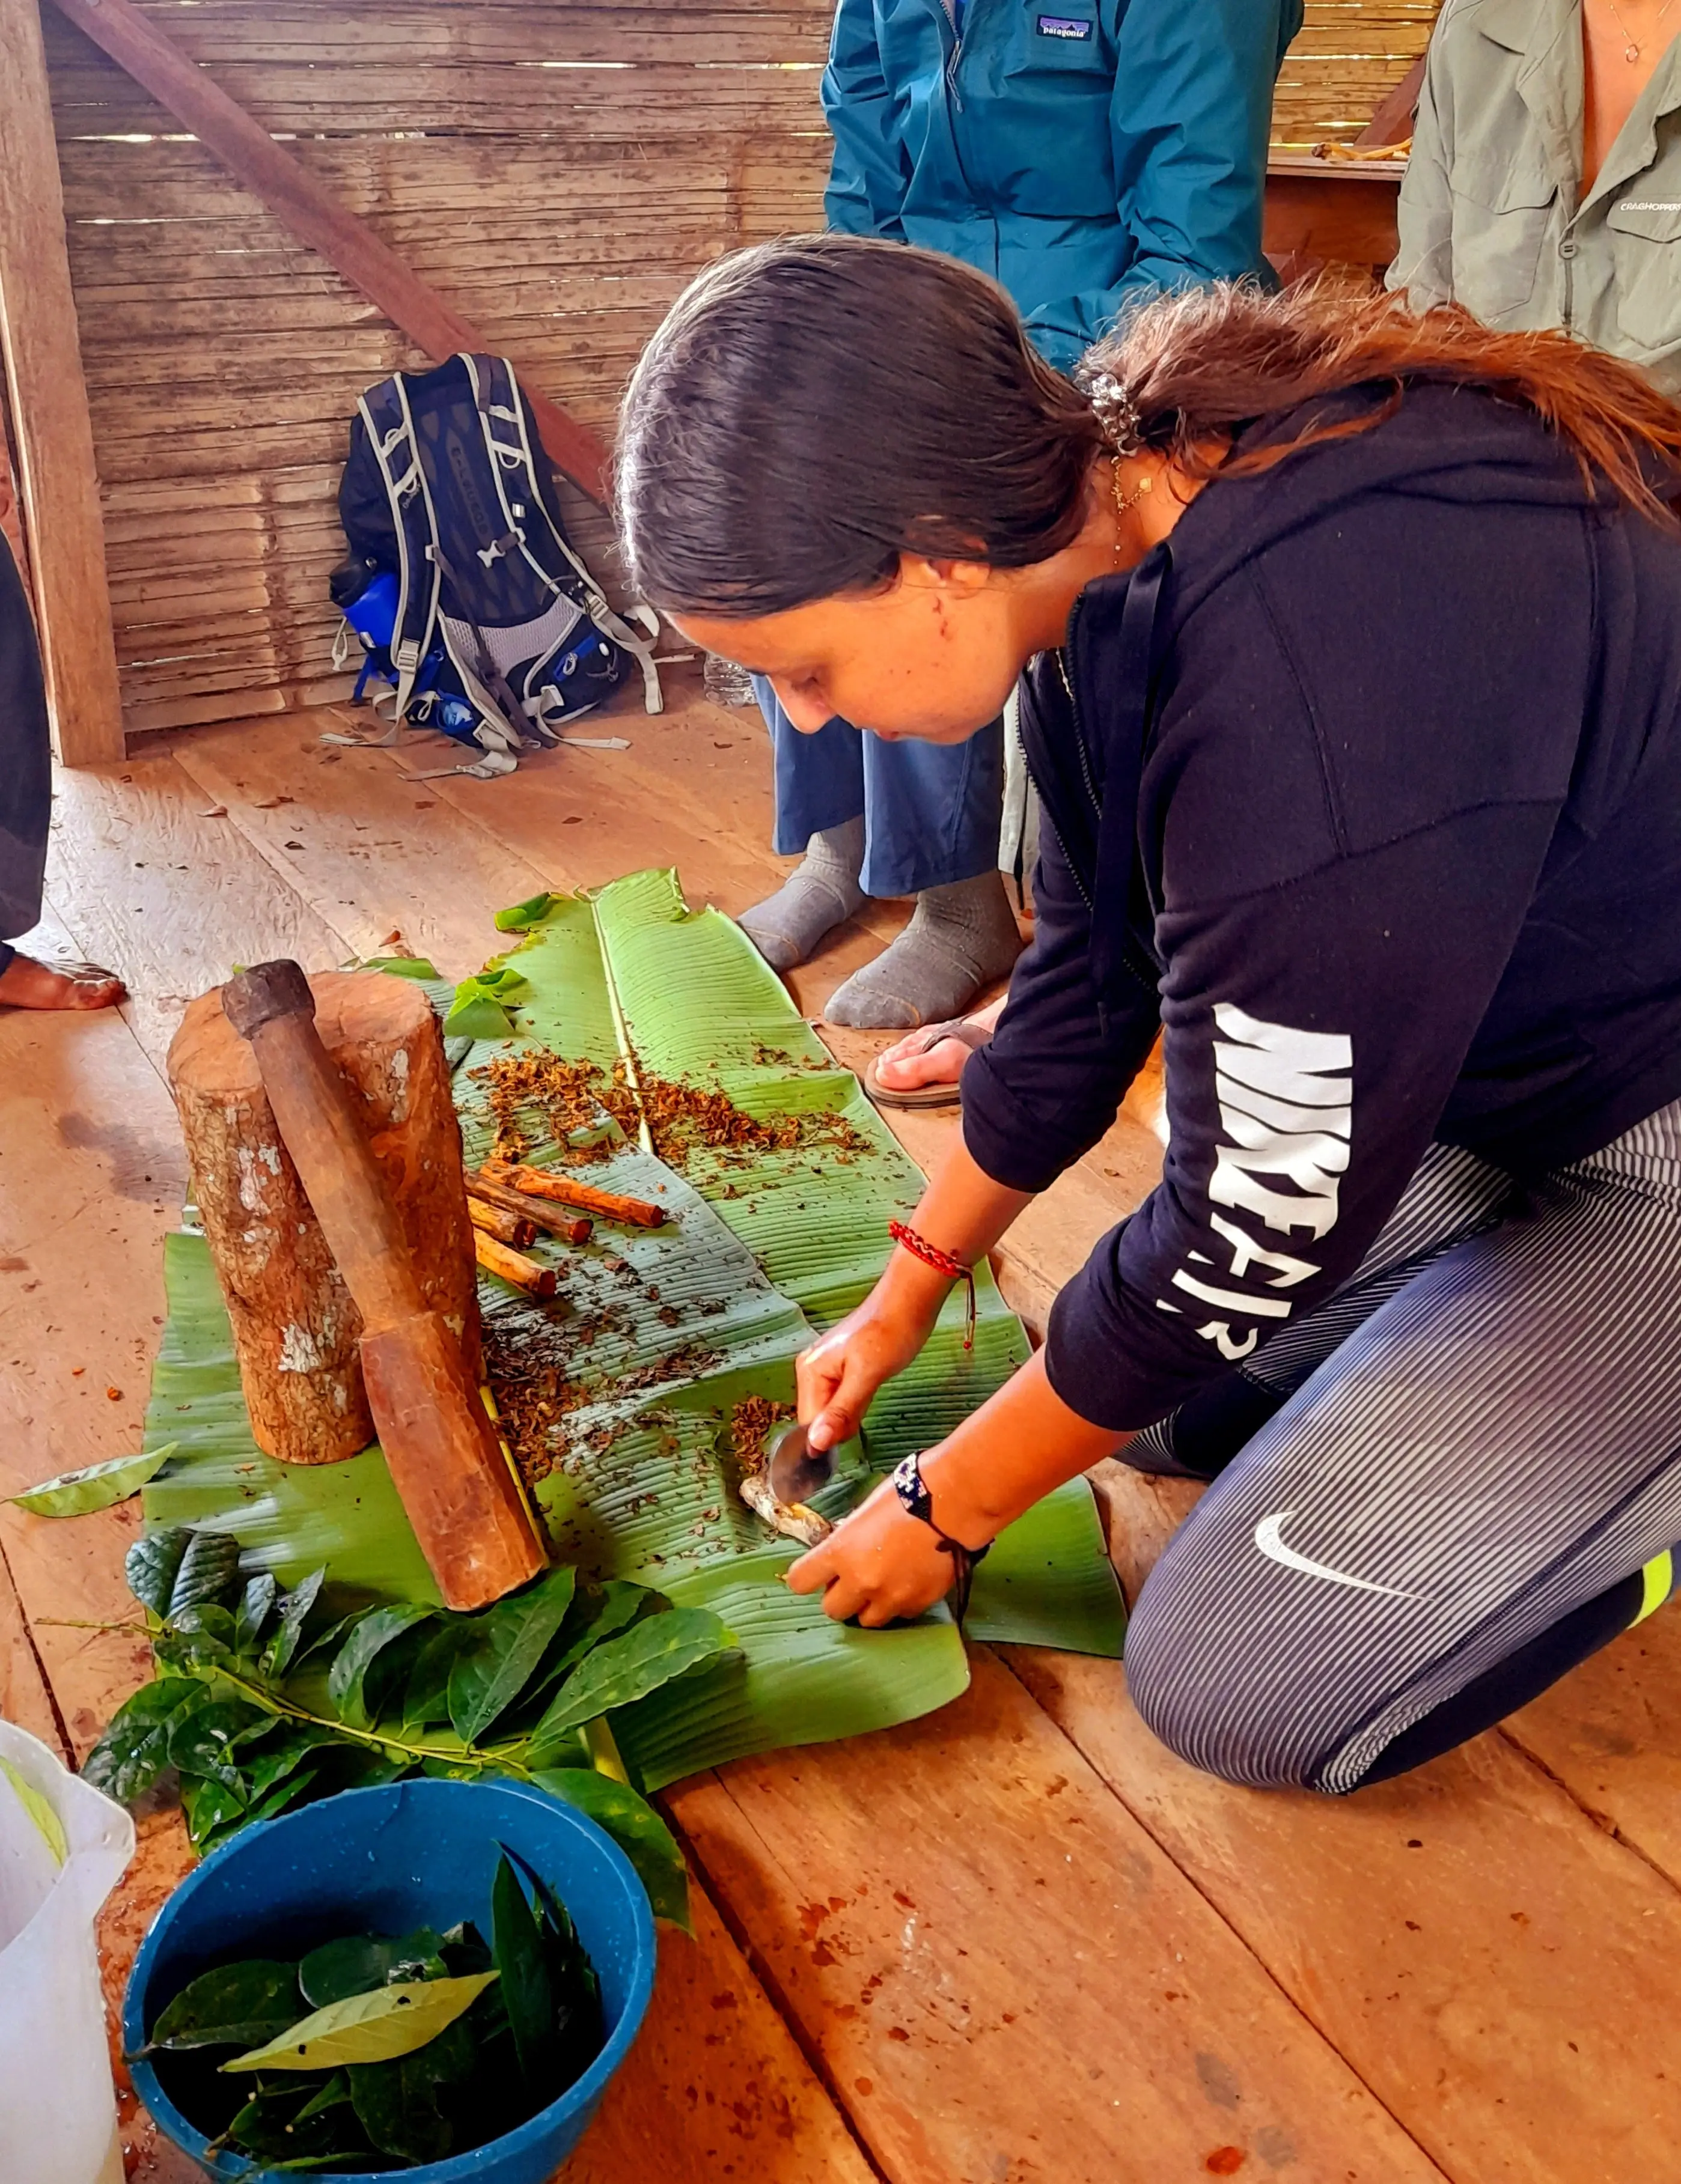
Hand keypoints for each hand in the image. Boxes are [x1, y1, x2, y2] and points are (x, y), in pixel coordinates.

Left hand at [786, 1477, 962, 1624]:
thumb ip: (849, 1536)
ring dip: (869, 1605)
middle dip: (839, 1595)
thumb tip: (841, 1546)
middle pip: (832, 1610)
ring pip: (866, 1620)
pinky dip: (900, 1603)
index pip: (800, 1581)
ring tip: (883, 1583)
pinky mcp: (918, 1603)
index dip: (806, 1576)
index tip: (815, 1571)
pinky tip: (909, 1581)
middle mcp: (861, 1581)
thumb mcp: (866, 1510)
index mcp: (840, 1552)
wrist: (955, 1503)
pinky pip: (900, 1614)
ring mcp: (891, 1597)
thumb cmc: (908, 1493)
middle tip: (852, 1578)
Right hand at [796, 1268, 946, 1452]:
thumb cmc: (890, 1331)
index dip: (829, 1437)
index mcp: (810, 1371)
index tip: (855, 1430)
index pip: (809, 1424)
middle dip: (842, 1423)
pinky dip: (856, 1404)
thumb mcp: (867, 1375)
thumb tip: (815, 1444)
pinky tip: (869, 1389)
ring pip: (833, 1411)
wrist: (910, 1301)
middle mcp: (811, 1370)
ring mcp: (826, 1369)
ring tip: (869, 1390)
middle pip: (819, 1419)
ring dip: (851, 1413)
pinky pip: (842, 1400)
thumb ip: (841, 1411)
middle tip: (867, 1400)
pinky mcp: (842, 1369)